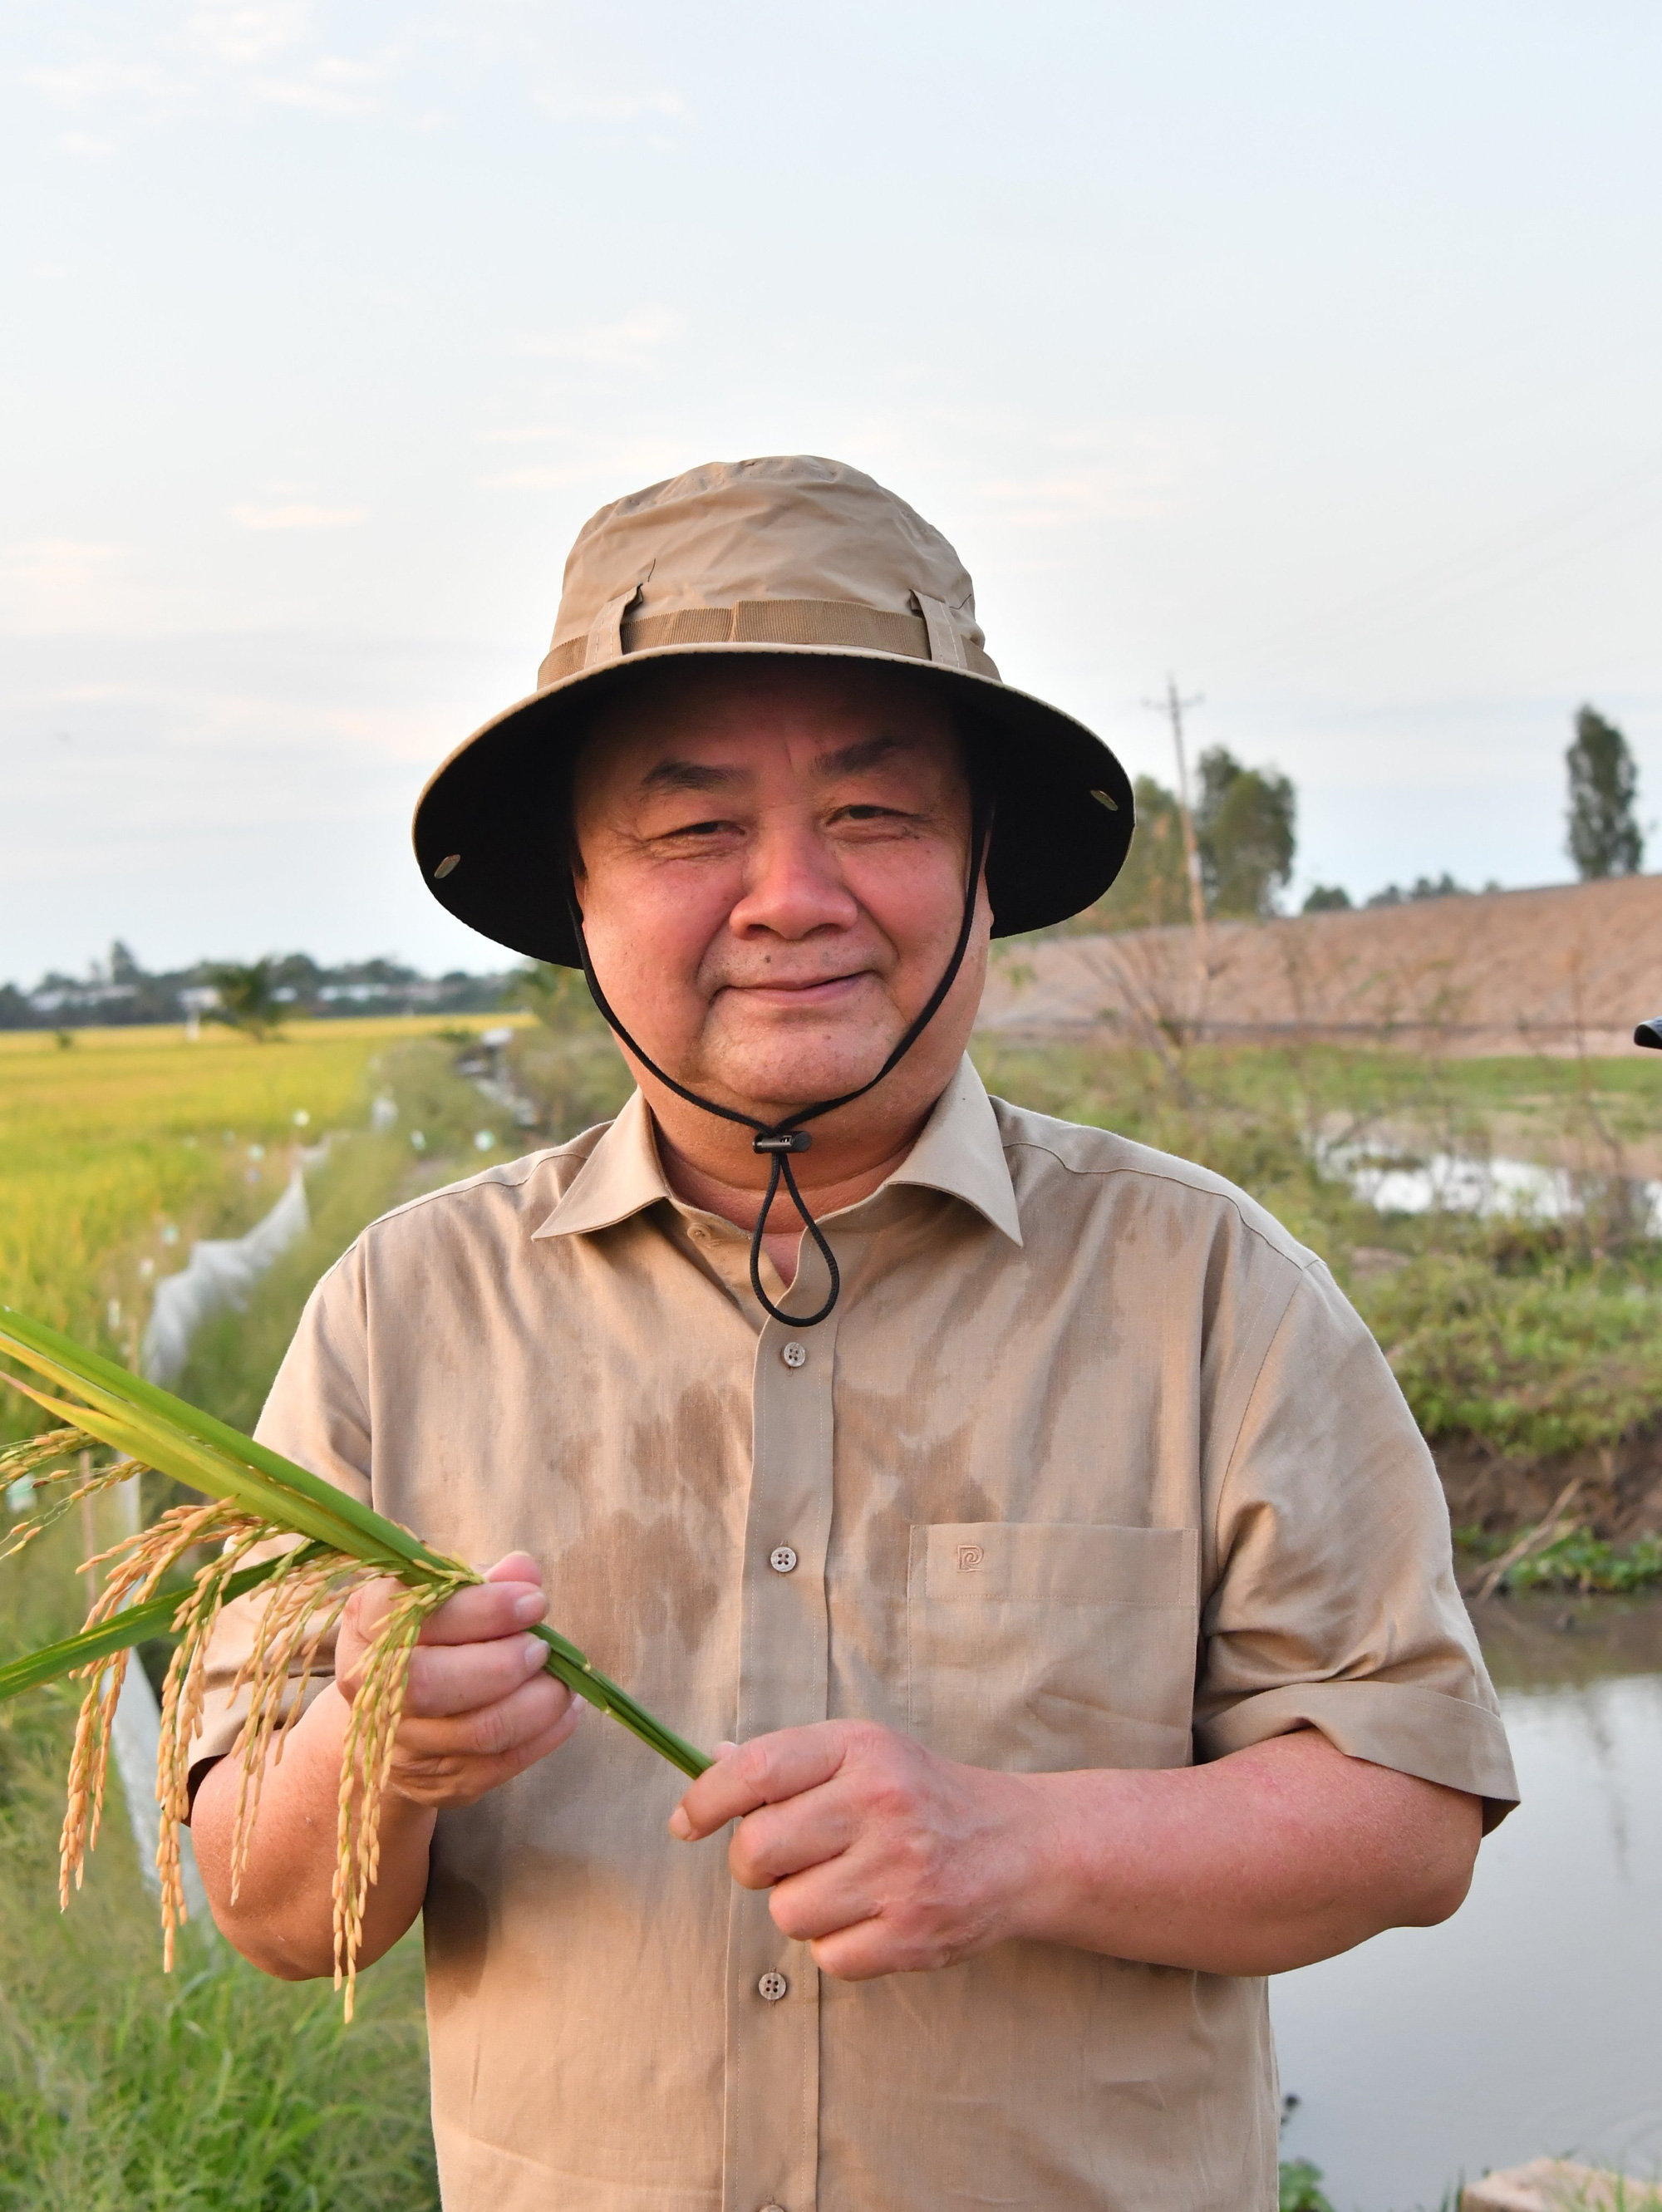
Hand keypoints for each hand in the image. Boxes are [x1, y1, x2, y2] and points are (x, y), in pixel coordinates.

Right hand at [335, 1551, 581, 1812]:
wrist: (396, 1714)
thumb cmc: (433, 1636)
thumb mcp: (447, 1596)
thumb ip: (484, 1581)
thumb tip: (523, 1572)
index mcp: (368, 1627)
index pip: (417, 1617)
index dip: (483, 1609)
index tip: (534, 1600)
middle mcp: (375, 1689)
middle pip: (432, 1685)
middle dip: (503, 1664)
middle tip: (542, 1647)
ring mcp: (405, 1744)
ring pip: (477, 1731)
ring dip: (535, 1704)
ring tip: (563, 1680)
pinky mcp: (440, 1781)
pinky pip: (501, 1765)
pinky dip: (545, 1735)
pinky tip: (566, 1708)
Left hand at [668, 1720, 1042, 1979]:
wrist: (1018, 1846)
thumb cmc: (922, 1795)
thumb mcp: (865, 1753)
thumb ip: (791, 1760)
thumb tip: (713, 1760)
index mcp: (860, 1749)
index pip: (756, 1770)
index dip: (705, 1799)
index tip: (685, 1822)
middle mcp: (880, 1804)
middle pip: (757, 1848)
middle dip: (751, 1863)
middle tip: (779, 1859)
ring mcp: (900, 1872)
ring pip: (786, 1911)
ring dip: (798, 1905)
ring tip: (840, 1885)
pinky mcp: (914, 1935)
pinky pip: (828, 1956)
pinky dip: (837, 1943)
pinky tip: (869, 1914)